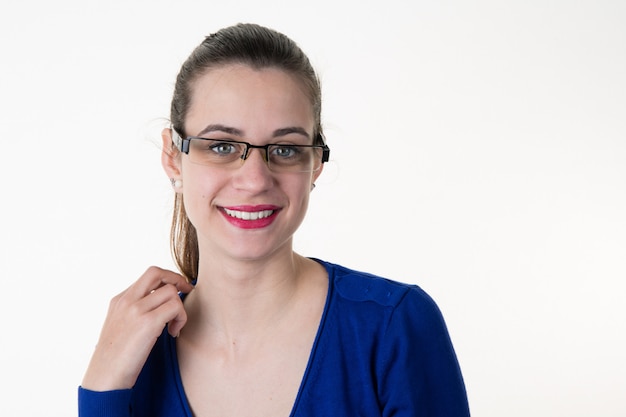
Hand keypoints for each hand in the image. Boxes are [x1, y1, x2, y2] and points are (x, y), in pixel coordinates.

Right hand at [81, 266, 193, 390]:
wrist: (104, 378)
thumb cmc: (115, 358)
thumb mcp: (120, 327)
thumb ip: (135, 312)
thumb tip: (159, 306)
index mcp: (119, 300)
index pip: (148, 276)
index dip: (166, 281)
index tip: (176, 293)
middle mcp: (126, 300)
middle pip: (156, 272)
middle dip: (177, 279)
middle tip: (186, 293)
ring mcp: (136, 310)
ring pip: (170, 291)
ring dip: (180, 307)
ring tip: (174, 325)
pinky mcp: (147, 323)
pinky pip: (175, 307)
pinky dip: (181, 318)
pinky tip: (173, 332)